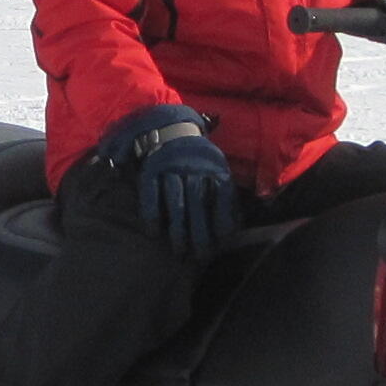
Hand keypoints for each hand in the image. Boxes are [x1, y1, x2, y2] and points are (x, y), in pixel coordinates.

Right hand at [134, 120, 236, 259]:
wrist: (172, 128)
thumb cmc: (199, 159)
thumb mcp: (218, 168)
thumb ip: (226, 194)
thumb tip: (236, 226)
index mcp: (214, 168)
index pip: (221, 196)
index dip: (222, 219)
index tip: (222, 241)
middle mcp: (193, 168)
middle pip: (198, 203)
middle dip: (200, 232)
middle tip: (201, 256)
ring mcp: (170, 169)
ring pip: (175, 201)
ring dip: (177, 228)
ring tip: (179, 251)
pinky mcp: (150, 171)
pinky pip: (150, 194)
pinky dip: (151, 214)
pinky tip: (152, 232)